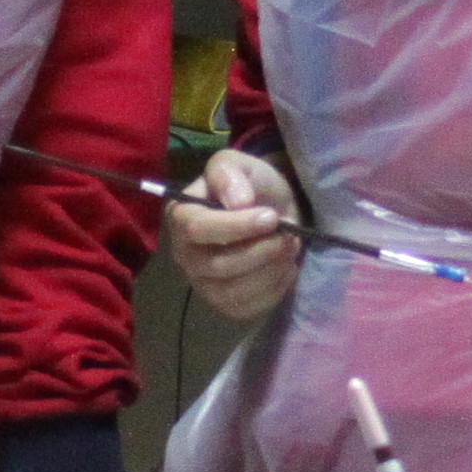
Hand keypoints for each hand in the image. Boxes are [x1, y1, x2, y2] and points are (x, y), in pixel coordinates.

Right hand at [163, 148, 305, 321]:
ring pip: (232, 292)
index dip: (237, 226)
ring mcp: (203, 283)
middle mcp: (184, 254)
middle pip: (217, 265)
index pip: (197, 229)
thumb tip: (238, 202)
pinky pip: (246, 308)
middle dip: (260, 251)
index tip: (272, 218)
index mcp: (180, 216)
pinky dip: (273, 290)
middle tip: (290, 236)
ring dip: (269, 272)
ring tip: (290, 249)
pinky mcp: (224, 304)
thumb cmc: (251, 186)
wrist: (272, 209)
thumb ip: (229, 174)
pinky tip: (286, 269)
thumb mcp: (238, 163)